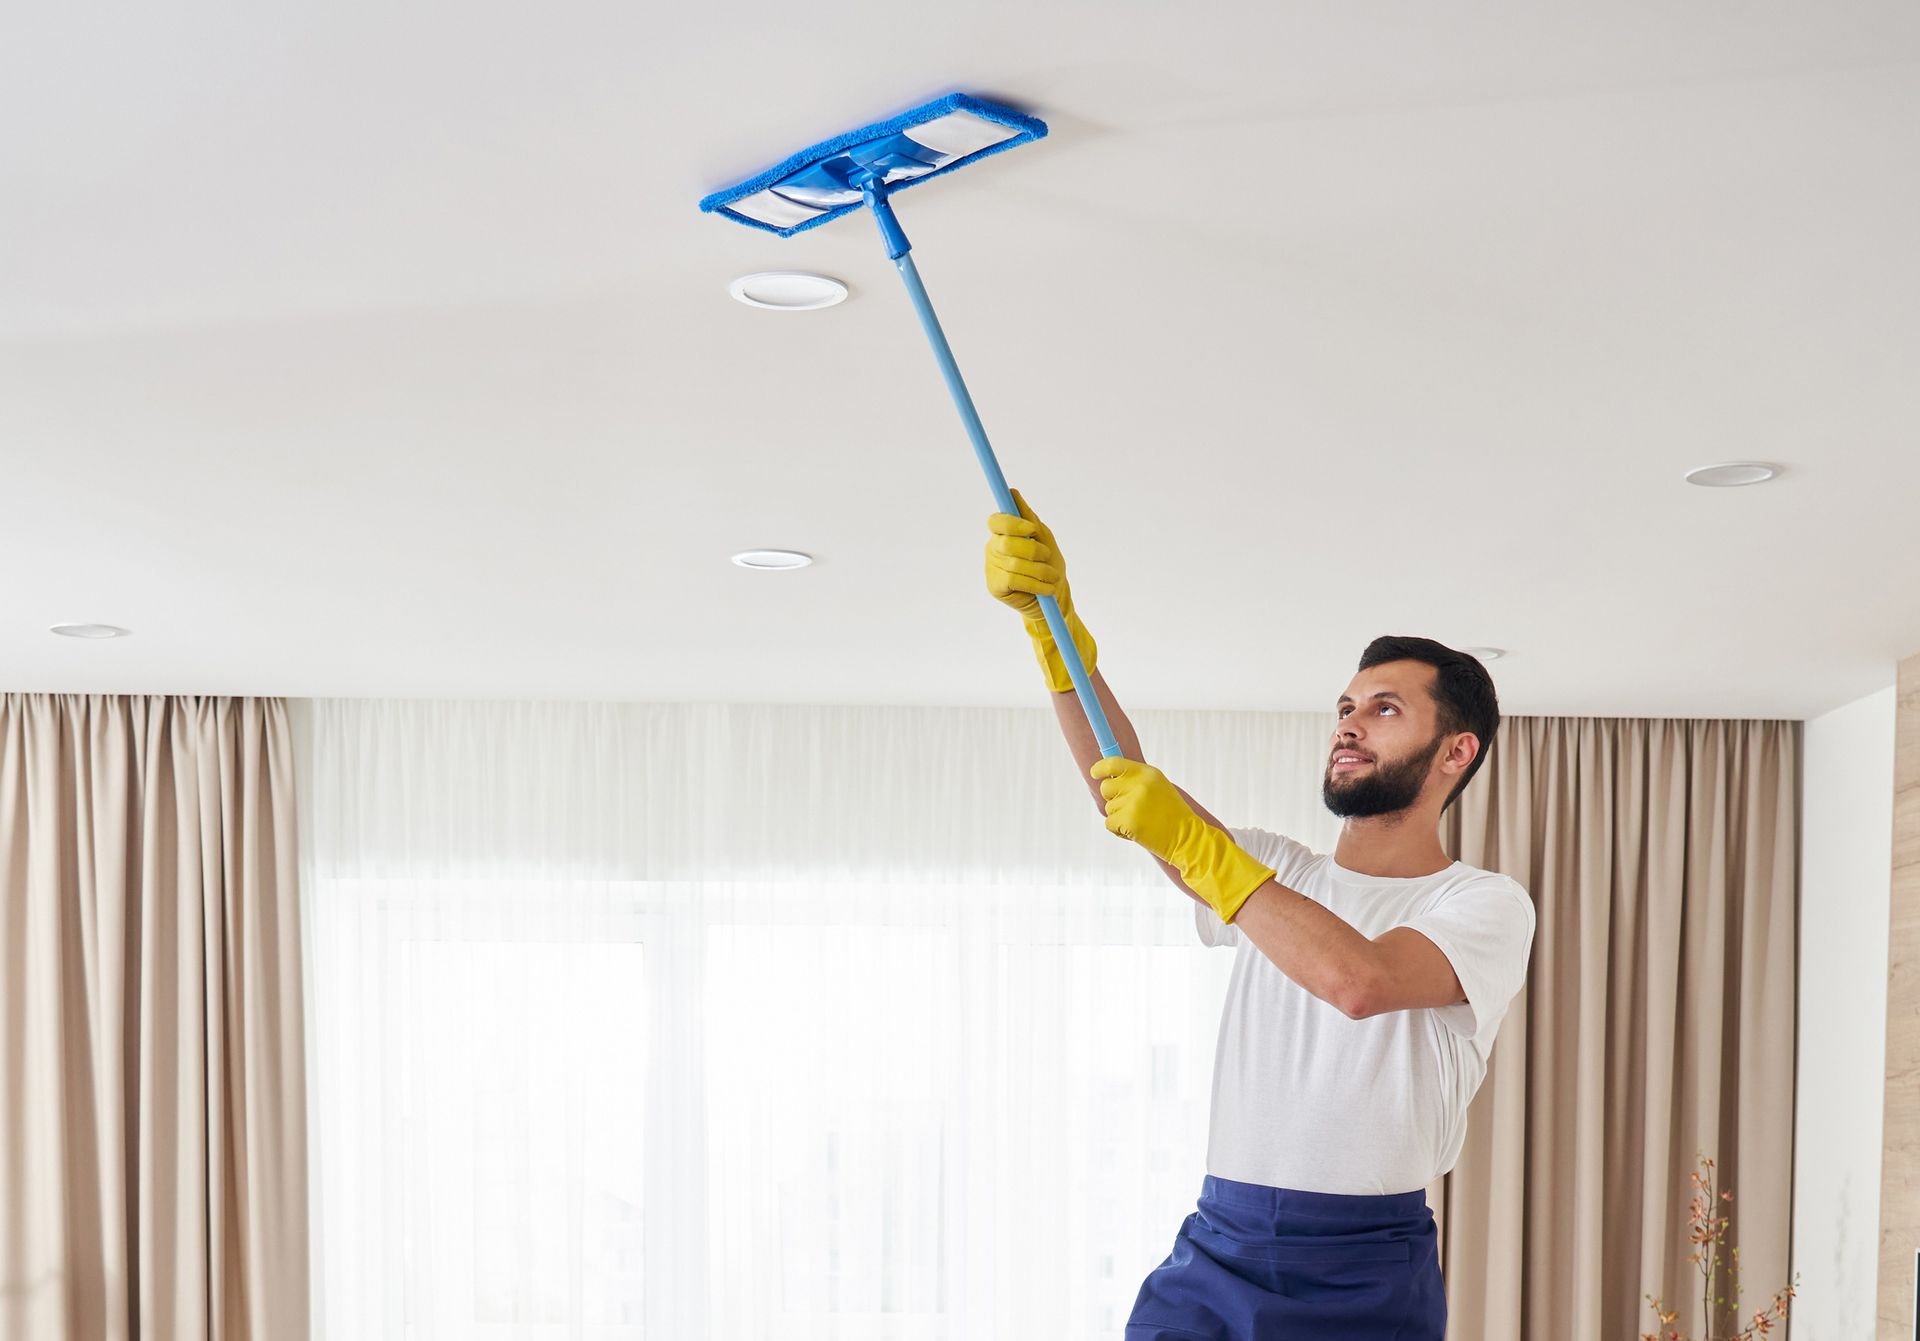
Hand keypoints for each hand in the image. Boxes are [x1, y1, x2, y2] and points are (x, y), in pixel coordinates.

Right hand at [985, 489, 1073, 623]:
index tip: (1032, 529)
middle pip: (1007, 543)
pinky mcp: (995, 586)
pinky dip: (1035, 584)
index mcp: (1003, 532)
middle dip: (1033, 550)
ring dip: (1040, 570)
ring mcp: (991, 567)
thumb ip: (1029, 518)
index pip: (996, 521)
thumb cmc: (1048, 563)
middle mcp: (993, 548)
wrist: (1052, 595)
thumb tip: (1012, 493)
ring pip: (1015, 563)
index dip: (1012, 523)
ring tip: (1052, 577)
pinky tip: (1047, 589)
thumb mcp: (1044, 538)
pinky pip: (1014, 580)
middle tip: (1047, 557)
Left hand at [1089, 757, 1275, 922]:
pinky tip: (1136, 833)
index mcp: (1148, 773)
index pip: (1114, 763)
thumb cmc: (1172, 815)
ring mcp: (1134, 802)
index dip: (1100, 768)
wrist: (1188, 838)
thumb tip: (1109, 777)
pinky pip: (1109, 824)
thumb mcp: (1159, 788)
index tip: (1094, 773)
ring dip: (1119, 818)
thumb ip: (1137, 780)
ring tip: (1141, 822)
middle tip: (1131, 809)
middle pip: (1106, 788)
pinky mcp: (1129, 820)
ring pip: (1108, 808)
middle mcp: (1140, 784)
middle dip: (1113, 800)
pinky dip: (1119, 831)